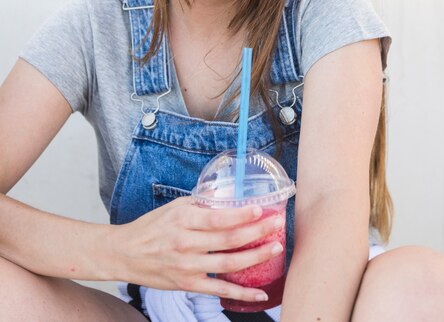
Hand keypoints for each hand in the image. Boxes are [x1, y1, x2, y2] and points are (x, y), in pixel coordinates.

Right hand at [110, 196, 283, 302]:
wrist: (126, 253)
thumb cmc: (152, 226)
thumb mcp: (175, 207)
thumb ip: (201, 201)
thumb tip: (227, 192)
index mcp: (184, 219)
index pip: (218, 217)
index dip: (242, 215)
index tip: (261, 209)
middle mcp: (186, 243)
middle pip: (228, 239)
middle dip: (257, 232)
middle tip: (277, 225)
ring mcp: (187, 266)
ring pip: (228, 264)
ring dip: (255, 257)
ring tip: (275, 249)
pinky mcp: (188, 284)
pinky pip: (219, 290)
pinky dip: (241, 292)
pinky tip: (261, 292)